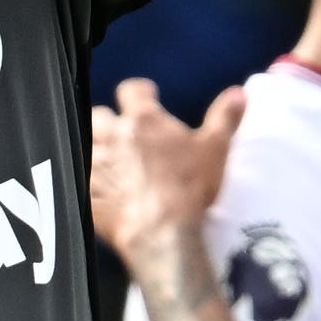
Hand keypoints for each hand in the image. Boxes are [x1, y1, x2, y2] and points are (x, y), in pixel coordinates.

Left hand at [90, 77, 246, 277]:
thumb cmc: (189, 186)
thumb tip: (239, 93)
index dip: (140, 91)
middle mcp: (112, 136)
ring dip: (96, 150)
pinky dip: (90, 182)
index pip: (132, 90)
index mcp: (142, 120)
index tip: (148, 97)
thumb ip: (225, 117)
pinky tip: (103, 191)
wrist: (161, 231)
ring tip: (112, 163)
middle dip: (110, 121)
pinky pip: (81, 181)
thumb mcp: (216, 149)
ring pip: (85, 146)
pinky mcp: (86, 193)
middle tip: (125, 134)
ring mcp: (95, 165)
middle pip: (99, 114)